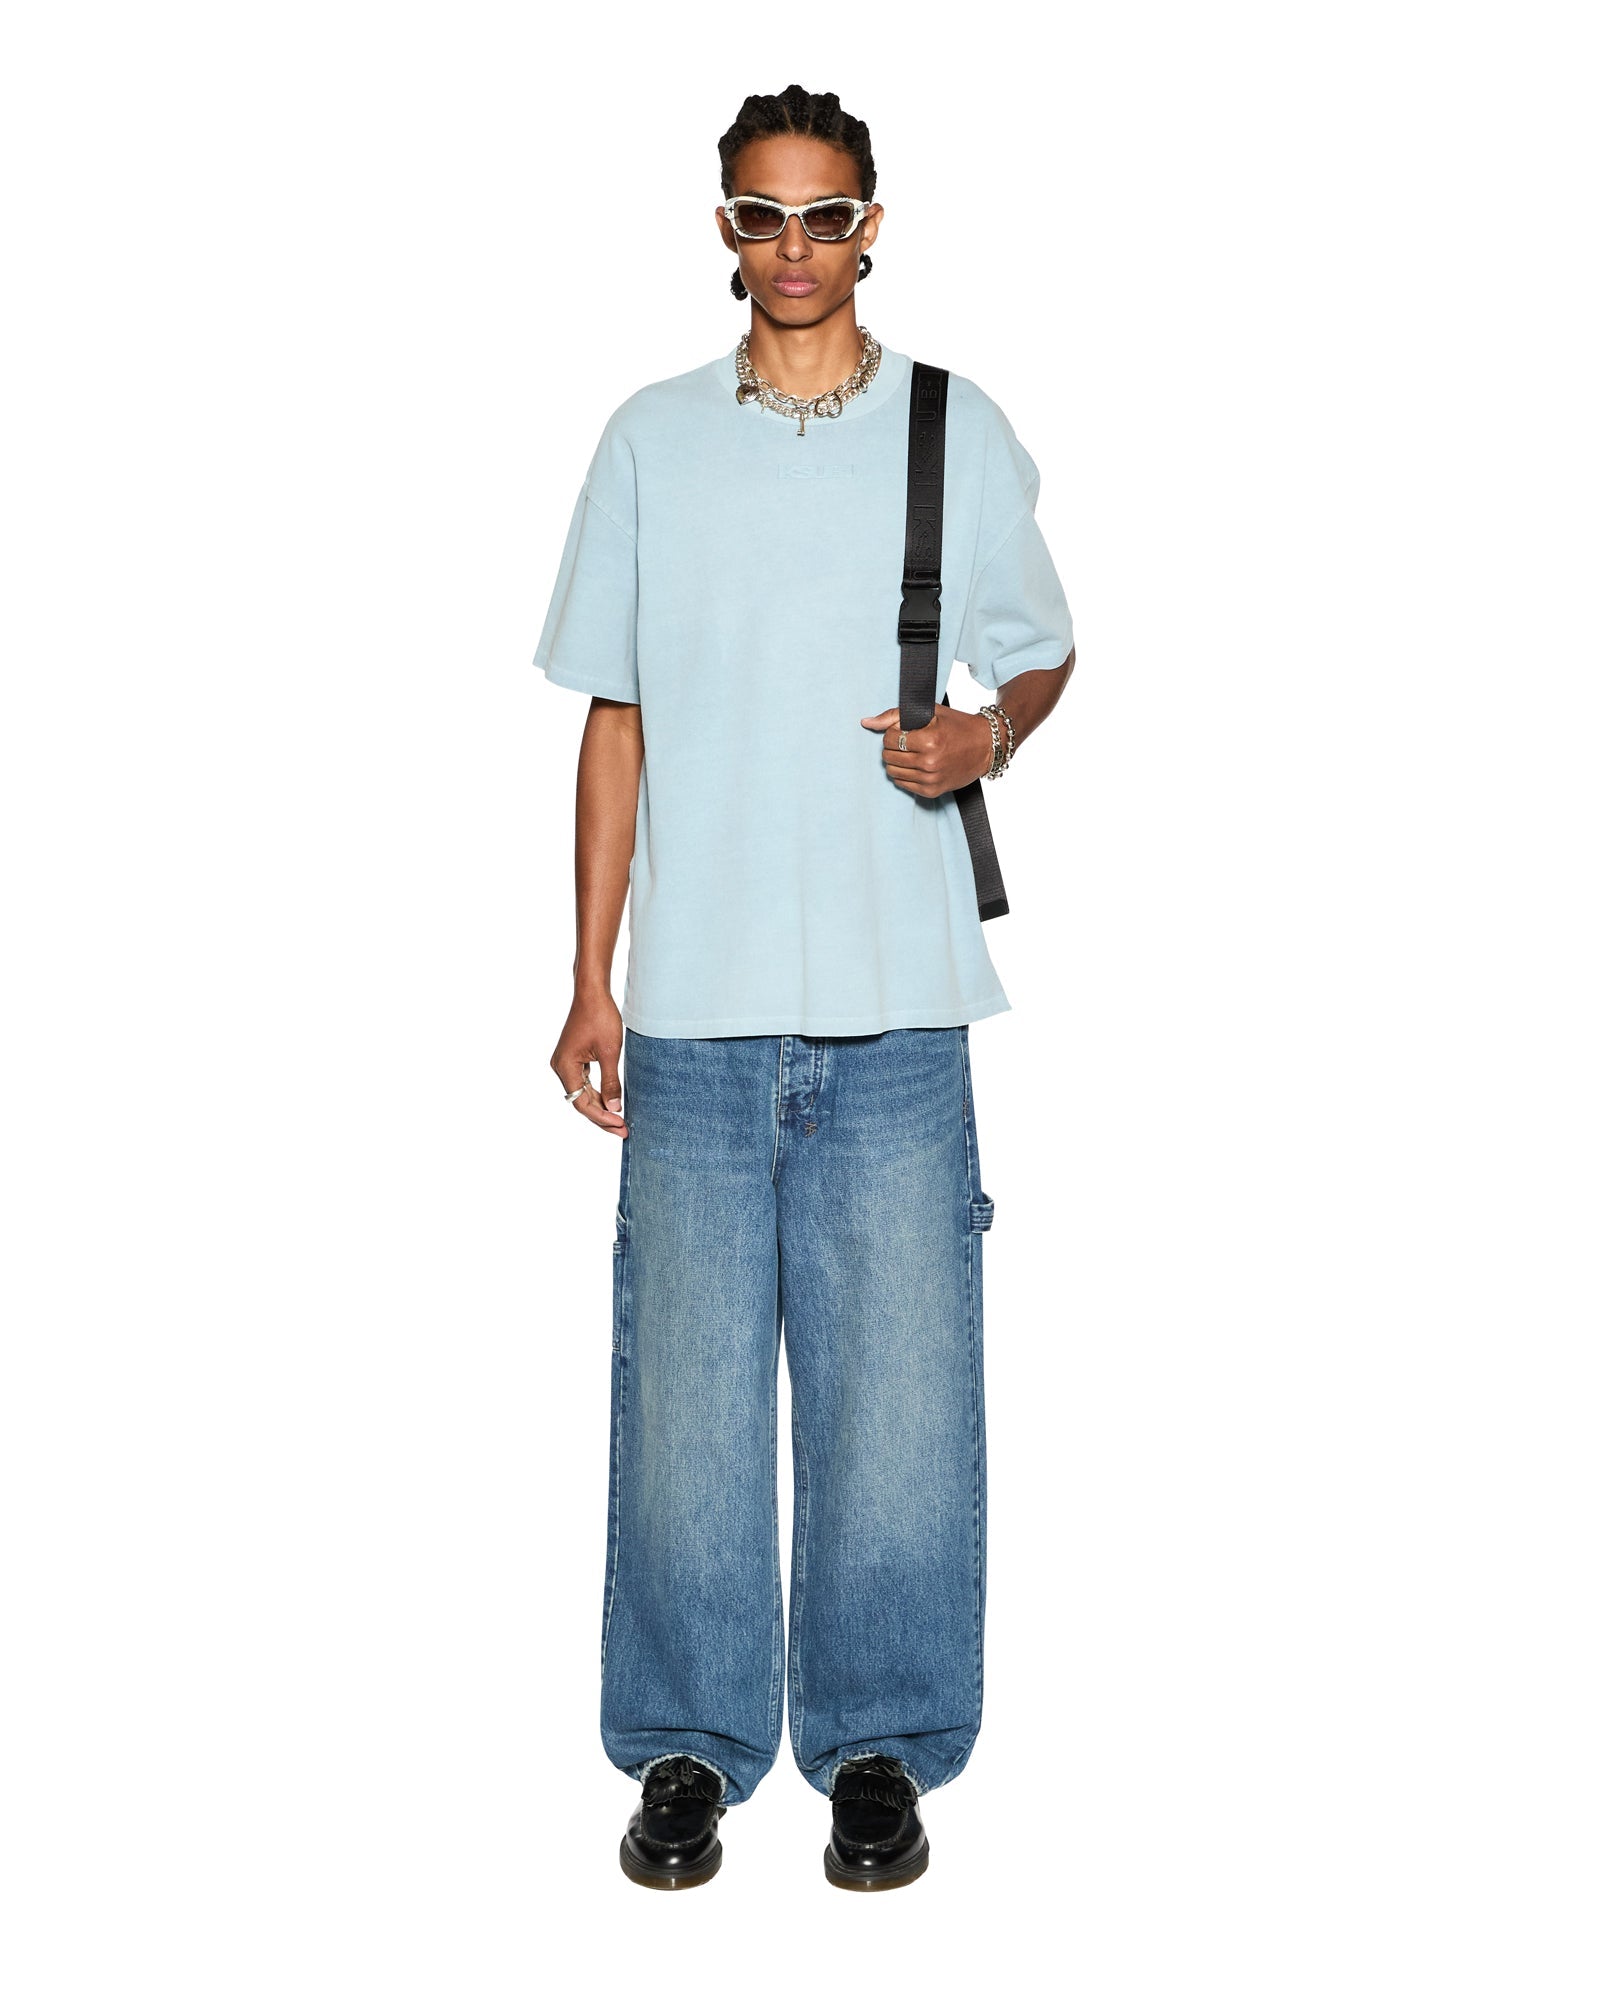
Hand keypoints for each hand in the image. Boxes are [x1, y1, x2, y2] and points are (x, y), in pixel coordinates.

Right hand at [551, 991, 627, 1137]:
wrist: (593, 993)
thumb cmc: (601, 1017)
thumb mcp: (610, 1052)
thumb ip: (611, 1082)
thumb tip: (614, 1108)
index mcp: (565, 1067)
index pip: (581, 1102)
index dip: (601, 1117)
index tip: (620, 1125)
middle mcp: (560, 1067)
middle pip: (580, 1100)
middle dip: (602, 1116)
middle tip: (623, 1130)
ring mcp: (565, 1062)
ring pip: (582, 1093)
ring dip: (600, 1106)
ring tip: (619, 1120)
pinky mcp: (573, 1058)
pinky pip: (584, 1082)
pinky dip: (597, 1092)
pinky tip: (610, 1102)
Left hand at [860, 703, 991, 796]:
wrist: (985, 746)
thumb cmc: (957, 726)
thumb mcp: (929, 713)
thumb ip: (895, 715)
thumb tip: (866, 723)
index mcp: (929, 740)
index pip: (889, 739)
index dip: (893, 732)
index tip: (904, 730)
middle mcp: (929, 762)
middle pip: (888, 756)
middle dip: (892, 747)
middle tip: (906, 742)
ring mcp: (931, 779)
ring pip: (892, 772)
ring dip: (896, 761)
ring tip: (911, 753)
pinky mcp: (932, 791)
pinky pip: (902, 784)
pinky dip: (904, 774)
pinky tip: (916, 765)